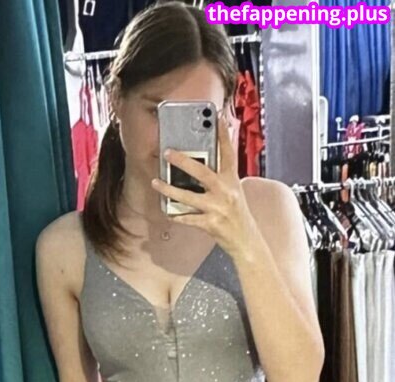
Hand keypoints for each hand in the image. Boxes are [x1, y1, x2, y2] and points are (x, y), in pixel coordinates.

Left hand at [151, 116, 256, 257]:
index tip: (216, 117)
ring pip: (189, 196)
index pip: (228, 153)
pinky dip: (176, 215)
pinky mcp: (212, 224)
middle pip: (202, 171)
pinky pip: (189, 218)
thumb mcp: (234, 191)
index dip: (223, 134)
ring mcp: (218, 208)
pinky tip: (167, 211)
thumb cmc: (237, 214)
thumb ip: (221, 176)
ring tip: (156, 182)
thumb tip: (203, 162)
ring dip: (170, 189)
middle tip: (167, 152)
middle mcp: (226, 191)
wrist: (246, 241)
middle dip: (183, 161)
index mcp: (232, 180)